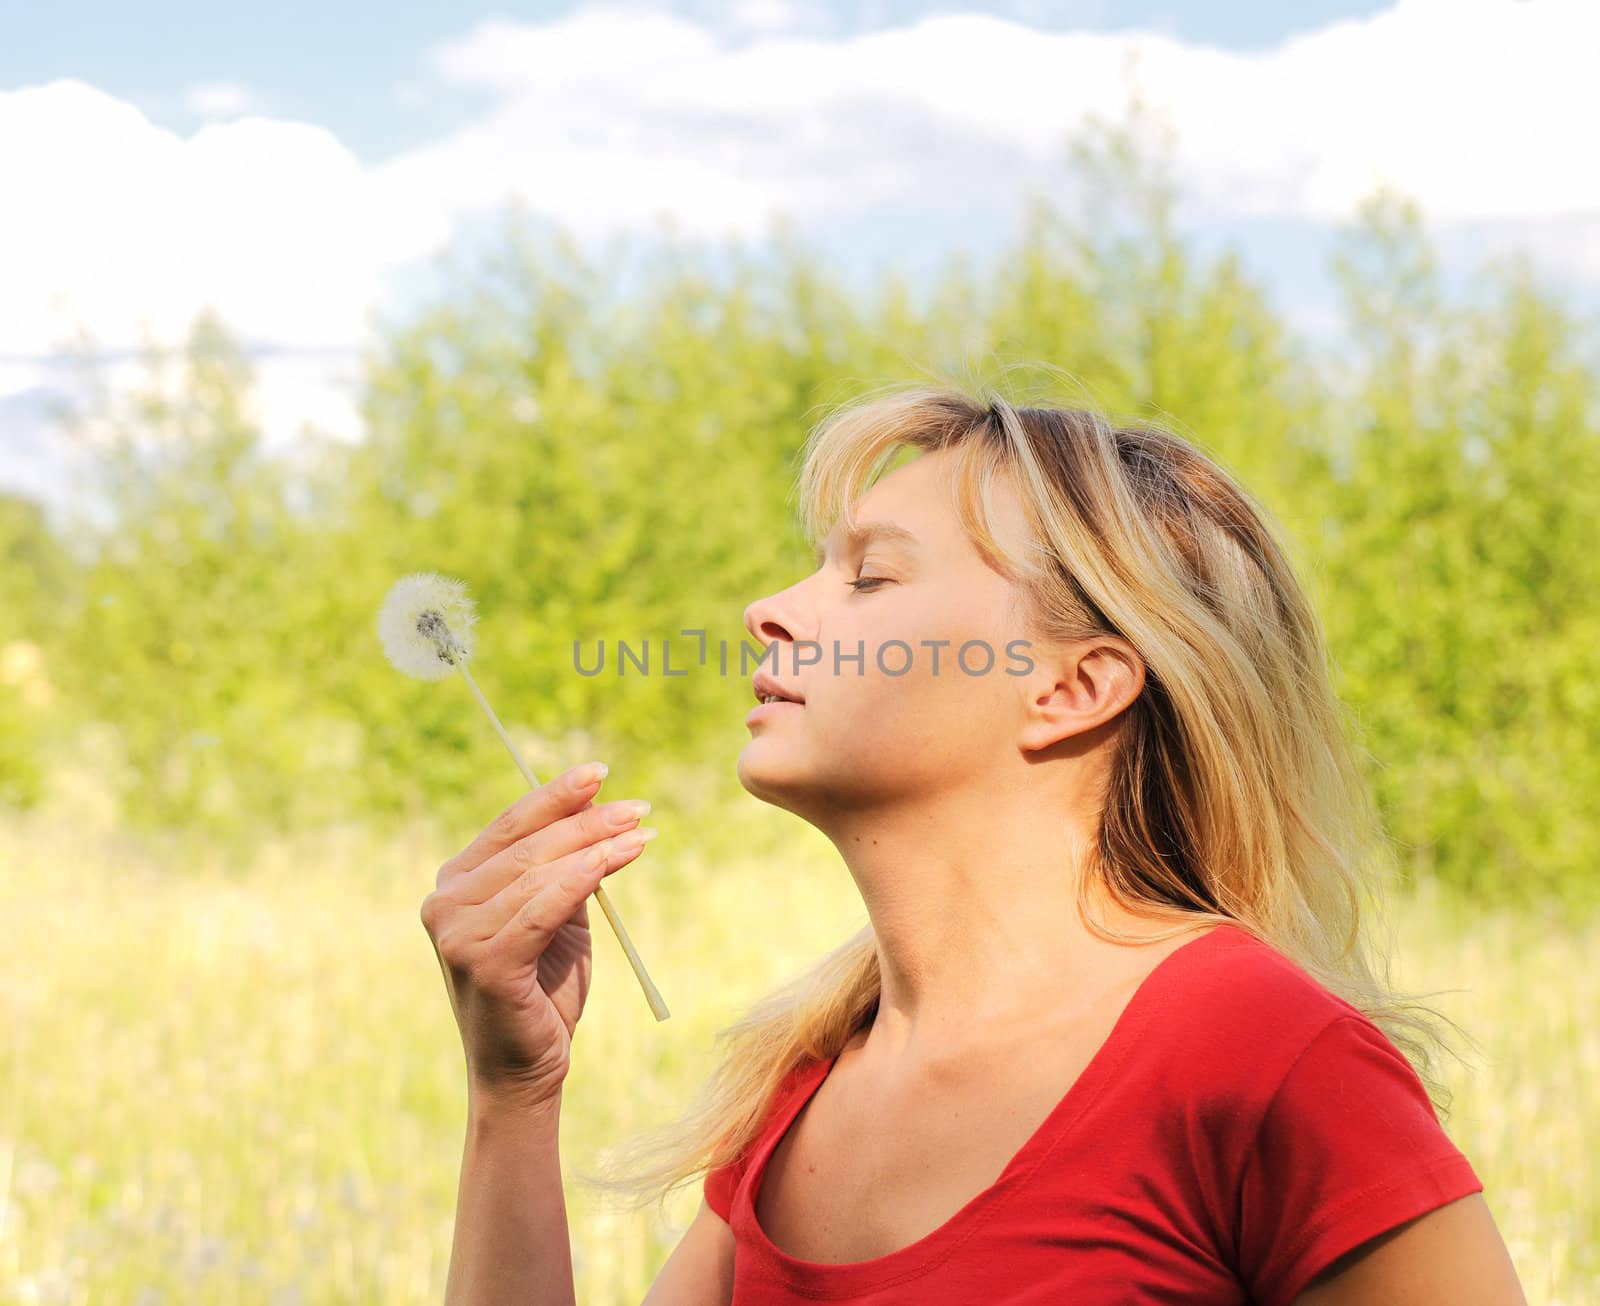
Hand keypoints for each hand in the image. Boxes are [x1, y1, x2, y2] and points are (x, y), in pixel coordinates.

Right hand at [419, 762, 656, 1108]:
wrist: (527, 1071)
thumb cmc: (544, 992)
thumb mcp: (558, 917)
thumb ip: (565, 870)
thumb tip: (601, 813)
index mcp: (456, 884)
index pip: (510, 825)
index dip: (556, 796)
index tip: (600, 773)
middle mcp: (445, 902)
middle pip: (528, 844)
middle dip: (588, 821)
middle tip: (638, 808)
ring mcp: (456, 933)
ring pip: (538, 872)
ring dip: (596, 847)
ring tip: (642, 835)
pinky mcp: (483, 961)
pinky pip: (541, 909)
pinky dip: (580, 880)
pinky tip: (613, 861)